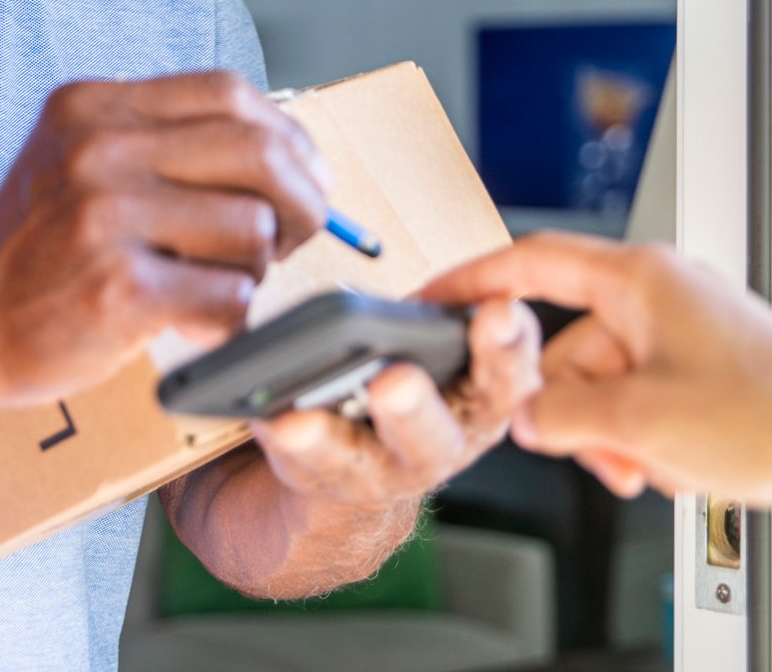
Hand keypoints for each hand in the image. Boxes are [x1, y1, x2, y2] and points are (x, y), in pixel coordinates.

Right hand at [0, 71, 329, 402]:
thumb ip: (165, 143)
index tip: (302, 174)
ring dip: (253, 268)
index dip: (285, 135)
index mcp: (93, 105)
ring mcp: (103, 218)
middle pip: (259, 152)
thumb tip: (292, 155)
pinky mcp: (117, 291)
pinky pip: (230, 295)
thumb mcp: (82, 160)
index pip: (228, 91)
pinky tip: (186, 320)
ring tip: (207, 283)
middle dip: (302, 201)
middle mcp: (95, 149)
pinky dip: (227, 317)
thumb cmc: (40, 250)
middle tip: (294, 237)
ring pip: (253, 228)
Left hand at [249, 298, 542, 507]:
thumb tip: (428, 286)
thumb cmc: (408, 374)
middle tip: (394, 381)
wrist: (359, 459)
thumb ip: (443, 317)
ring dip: (329, 440)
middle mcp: (440, 445)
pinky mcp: (329, 484)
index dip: (508, 346)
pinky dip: (279, 443)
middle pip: (434, 436)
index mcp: (480, 400)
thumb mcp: (437, 342)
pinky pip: (302, 467)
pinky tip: (263, 421)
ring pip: (358, 463)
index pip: (508, 375)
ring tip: (299, 421)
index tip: (499, 312)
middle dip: (414, 409)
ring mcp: (383, 474)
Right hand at [423, 233, 771, 559]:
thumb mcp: (639, 423)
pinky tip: (676, 465)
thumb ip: (562, 415)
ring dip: (614, 436)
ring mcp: (686, 333)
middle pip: (570, 347)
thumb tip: (525, 414)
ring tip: (654, 466)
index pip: (535, 261)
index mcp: (643, 277)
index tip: (435, 298)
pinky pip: (641, 401)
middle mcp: (663, 294)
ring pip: (605, 384)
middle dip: (575, 411)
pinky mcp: (704, 371)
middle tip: (601, 449)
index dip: (475, 280)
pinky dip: (645, 438)